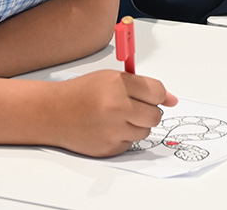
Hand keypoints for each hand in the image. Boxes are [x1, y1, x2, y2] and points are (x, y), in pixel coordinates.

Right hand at [49, 69, 177, 156]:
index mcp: (118, 85)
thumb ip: (143, 86)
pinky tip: (107, 128)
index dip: (157, 95)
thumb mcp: (111, 79)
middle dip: (148, 111)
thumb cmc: (83, 92)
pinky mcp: (109, 148)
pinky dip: (124, 137)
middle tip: (132, 107)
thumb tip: (172, 99)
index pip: (157, 92)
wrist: (53, 112)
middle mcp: (117, 107)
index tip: (152, 96)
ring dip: (136, 125)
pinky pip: (131, 144)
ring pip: (146, 131)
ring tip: (116, 117)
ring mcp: (113, 130)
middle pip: (156, 115)